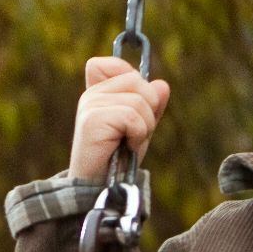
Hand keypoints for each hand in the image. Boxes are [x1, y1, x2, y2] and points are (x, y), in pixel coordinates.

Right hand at [68, 56, 170, 180]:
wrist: (100, 187)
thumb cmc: (119, 158)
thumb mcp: (140, 128)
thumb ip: (151, 105)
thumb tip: (162, 85)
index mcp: (98, 92)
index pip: (115, 64)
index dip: (133, 79)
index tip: (134, 108)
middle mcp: (91, 95)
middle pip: (138, 81)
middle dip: (148, 110)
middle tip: (135, 133)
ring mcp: (90, 105)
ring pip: (139, 100)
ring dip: (144, 127)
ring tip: (129, 142)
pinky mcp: (93, 120)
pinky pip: (133, 117)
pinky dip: (138, 135)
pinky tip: (126, 147)